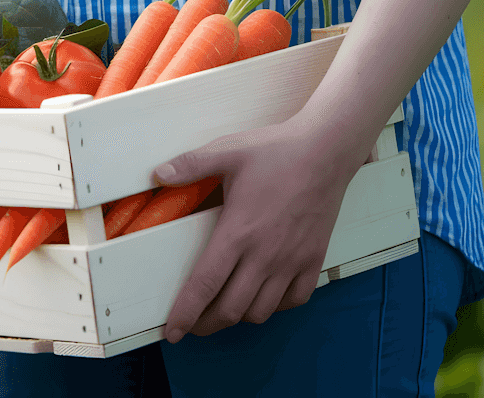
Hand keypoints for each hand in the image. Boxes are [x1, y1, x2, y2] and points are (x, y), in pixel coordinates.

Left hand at [153, 113, 369, 342]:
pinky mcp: (314, 259)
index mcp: (237, 233)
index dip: (185, 313)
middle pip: (231, 309)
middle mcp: (265, 255)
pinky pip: (295, 299)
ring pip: (262, 310)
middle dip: (206, 324)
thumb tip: (157, 173)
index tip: (173, 333)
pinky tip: (264, 297)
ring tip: (222, 311)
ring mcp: (292, 260)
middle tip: (192, 324)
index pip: (205, 285)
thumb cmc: (275, 151)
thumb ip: (190, 165)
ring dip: (238, 317)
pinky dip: (277, 307)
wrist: (327, 150)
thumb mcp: (227, 151)